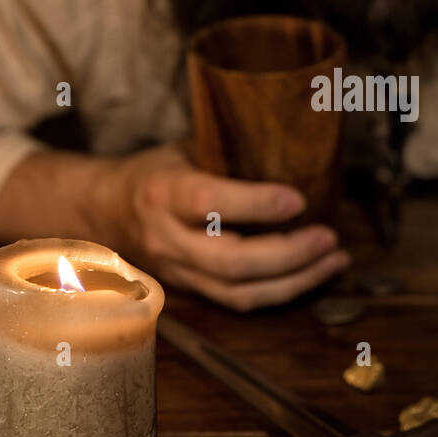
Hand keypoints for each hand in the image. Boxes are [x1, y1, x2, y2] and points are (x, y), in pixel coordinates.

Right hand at [93, 143, 350, 310]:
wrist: (102, 212)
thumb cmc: (154, 172)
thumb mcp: (183, 148)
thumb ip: (227, 149)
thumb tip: (294, 135)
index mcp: (162, 192)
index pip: (208, 202)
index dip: (256, 204)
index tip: (299, 198)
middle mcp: (168, 238)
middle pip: (231, 261)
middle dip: (289, 254)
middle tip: (329, 236)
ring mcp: (178, 271)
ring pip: (240, 292)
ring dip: (296, 280)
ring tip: (335, 259)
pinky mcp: (191, 290)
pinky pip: (240, 301)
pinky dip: (282, 291)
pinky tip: (314, 274)